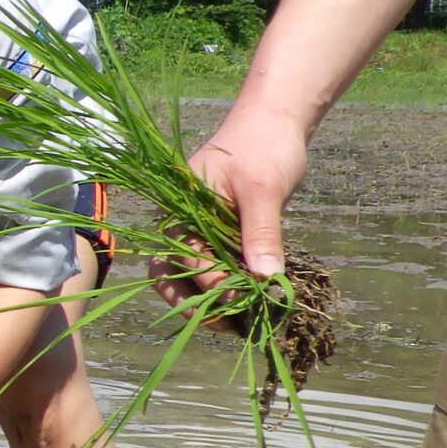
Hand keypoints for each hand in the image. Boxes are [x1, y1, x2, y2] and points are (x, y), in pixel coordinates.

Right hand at [154, 110, 307, 318]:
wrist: (275, 122)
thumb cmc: (263, 147)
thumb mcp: (264, 190)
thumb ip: (262, 233)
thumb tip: (266, 278)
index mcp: (179, 211)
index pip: (183, 259)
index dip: (209, 283)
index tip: (241, 298)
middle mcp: (183, 225)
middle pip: (171, 276)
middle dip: (196, 304)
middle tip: (230, 325)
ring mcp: (200, 233)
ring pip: (191, 280)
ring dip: (212, 303)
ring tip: (242, 322)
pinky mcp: (220, 238)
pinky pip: (217, 271)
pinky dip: (230, 290)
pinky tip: (252, 304)